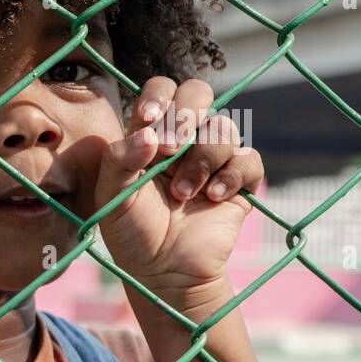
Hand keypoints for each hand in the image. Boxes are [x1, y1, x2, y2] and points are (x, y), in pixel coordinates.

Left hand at [93, 77, 261, 298]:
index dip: (160, 96)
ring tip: (182, 194)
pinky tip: (213, 198)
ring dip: (202, 159)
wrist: (163, 271)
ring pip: (224, 126)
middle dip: (186, 115)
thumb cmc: (132, 232)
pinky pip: (249, 158)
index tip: (152, 120)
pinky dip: (232, 175)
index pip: (161, 89)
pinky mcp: (238, 180)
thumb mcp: (111, 196)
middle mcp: (183, 139)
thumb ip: (120, 159)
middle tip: (171, 151)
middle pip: (199, 93)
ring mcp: (212, 158)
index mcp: (150, 134)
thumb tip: (150, 133)